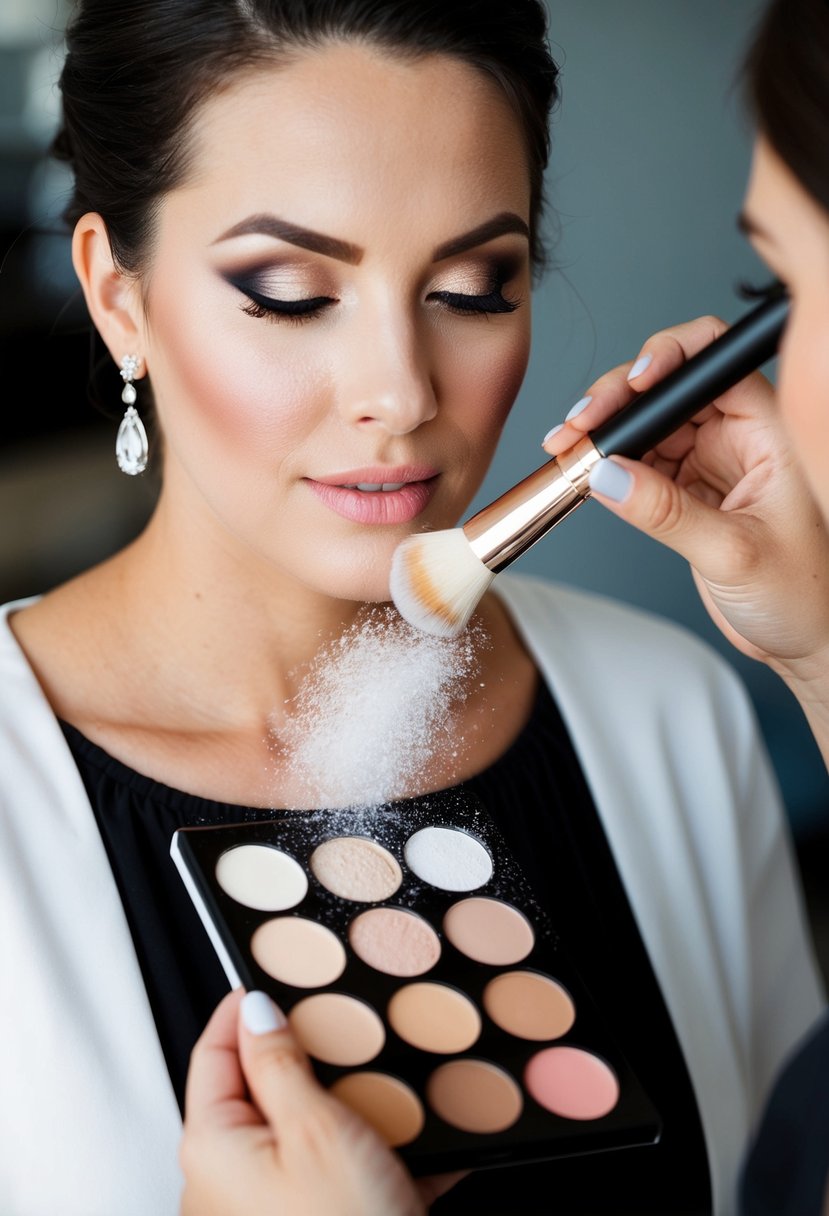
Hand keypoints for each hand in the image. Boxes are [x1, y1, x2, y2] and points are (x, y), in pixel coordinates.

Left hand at [180, 988, 463, 1215]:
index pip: (216, 1051)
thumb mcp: (319, 1130)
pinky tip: (418, 1150)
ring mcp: (265, 1207)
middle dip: (316, 1061)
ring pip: (308, 1131)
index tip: (276, 976)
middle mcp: (226, 1179)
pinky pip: (335, 1174)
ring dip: (354, 1110)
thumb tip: (258, 1011)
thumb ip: (282, 1064)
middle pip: (264, 1090)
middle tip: (350, 1033)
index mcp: (213, 1144)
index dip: (246, 1007)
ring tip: (396, 1093)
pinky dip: (373, 1155)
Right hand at [543, 313, 828, 689]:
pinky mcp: (686, 490)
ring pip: (648, 423)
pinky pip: (640, 462)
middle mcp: (740, 437)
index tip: (632, 386)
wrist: (803, 641)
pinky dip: (608, 465)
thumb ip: (666, 513)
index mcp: (770, 432)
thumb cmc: (803, 596)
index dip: (670, 358)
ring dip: (606, 432)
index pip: (715, 362)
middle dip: (618, 398)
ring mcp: (711, 462)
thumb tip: (609, 475)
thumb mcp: (733, 554)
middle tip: (579, 427)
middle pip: (669, 387)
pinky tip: (585, 473)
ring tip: (570, 452)